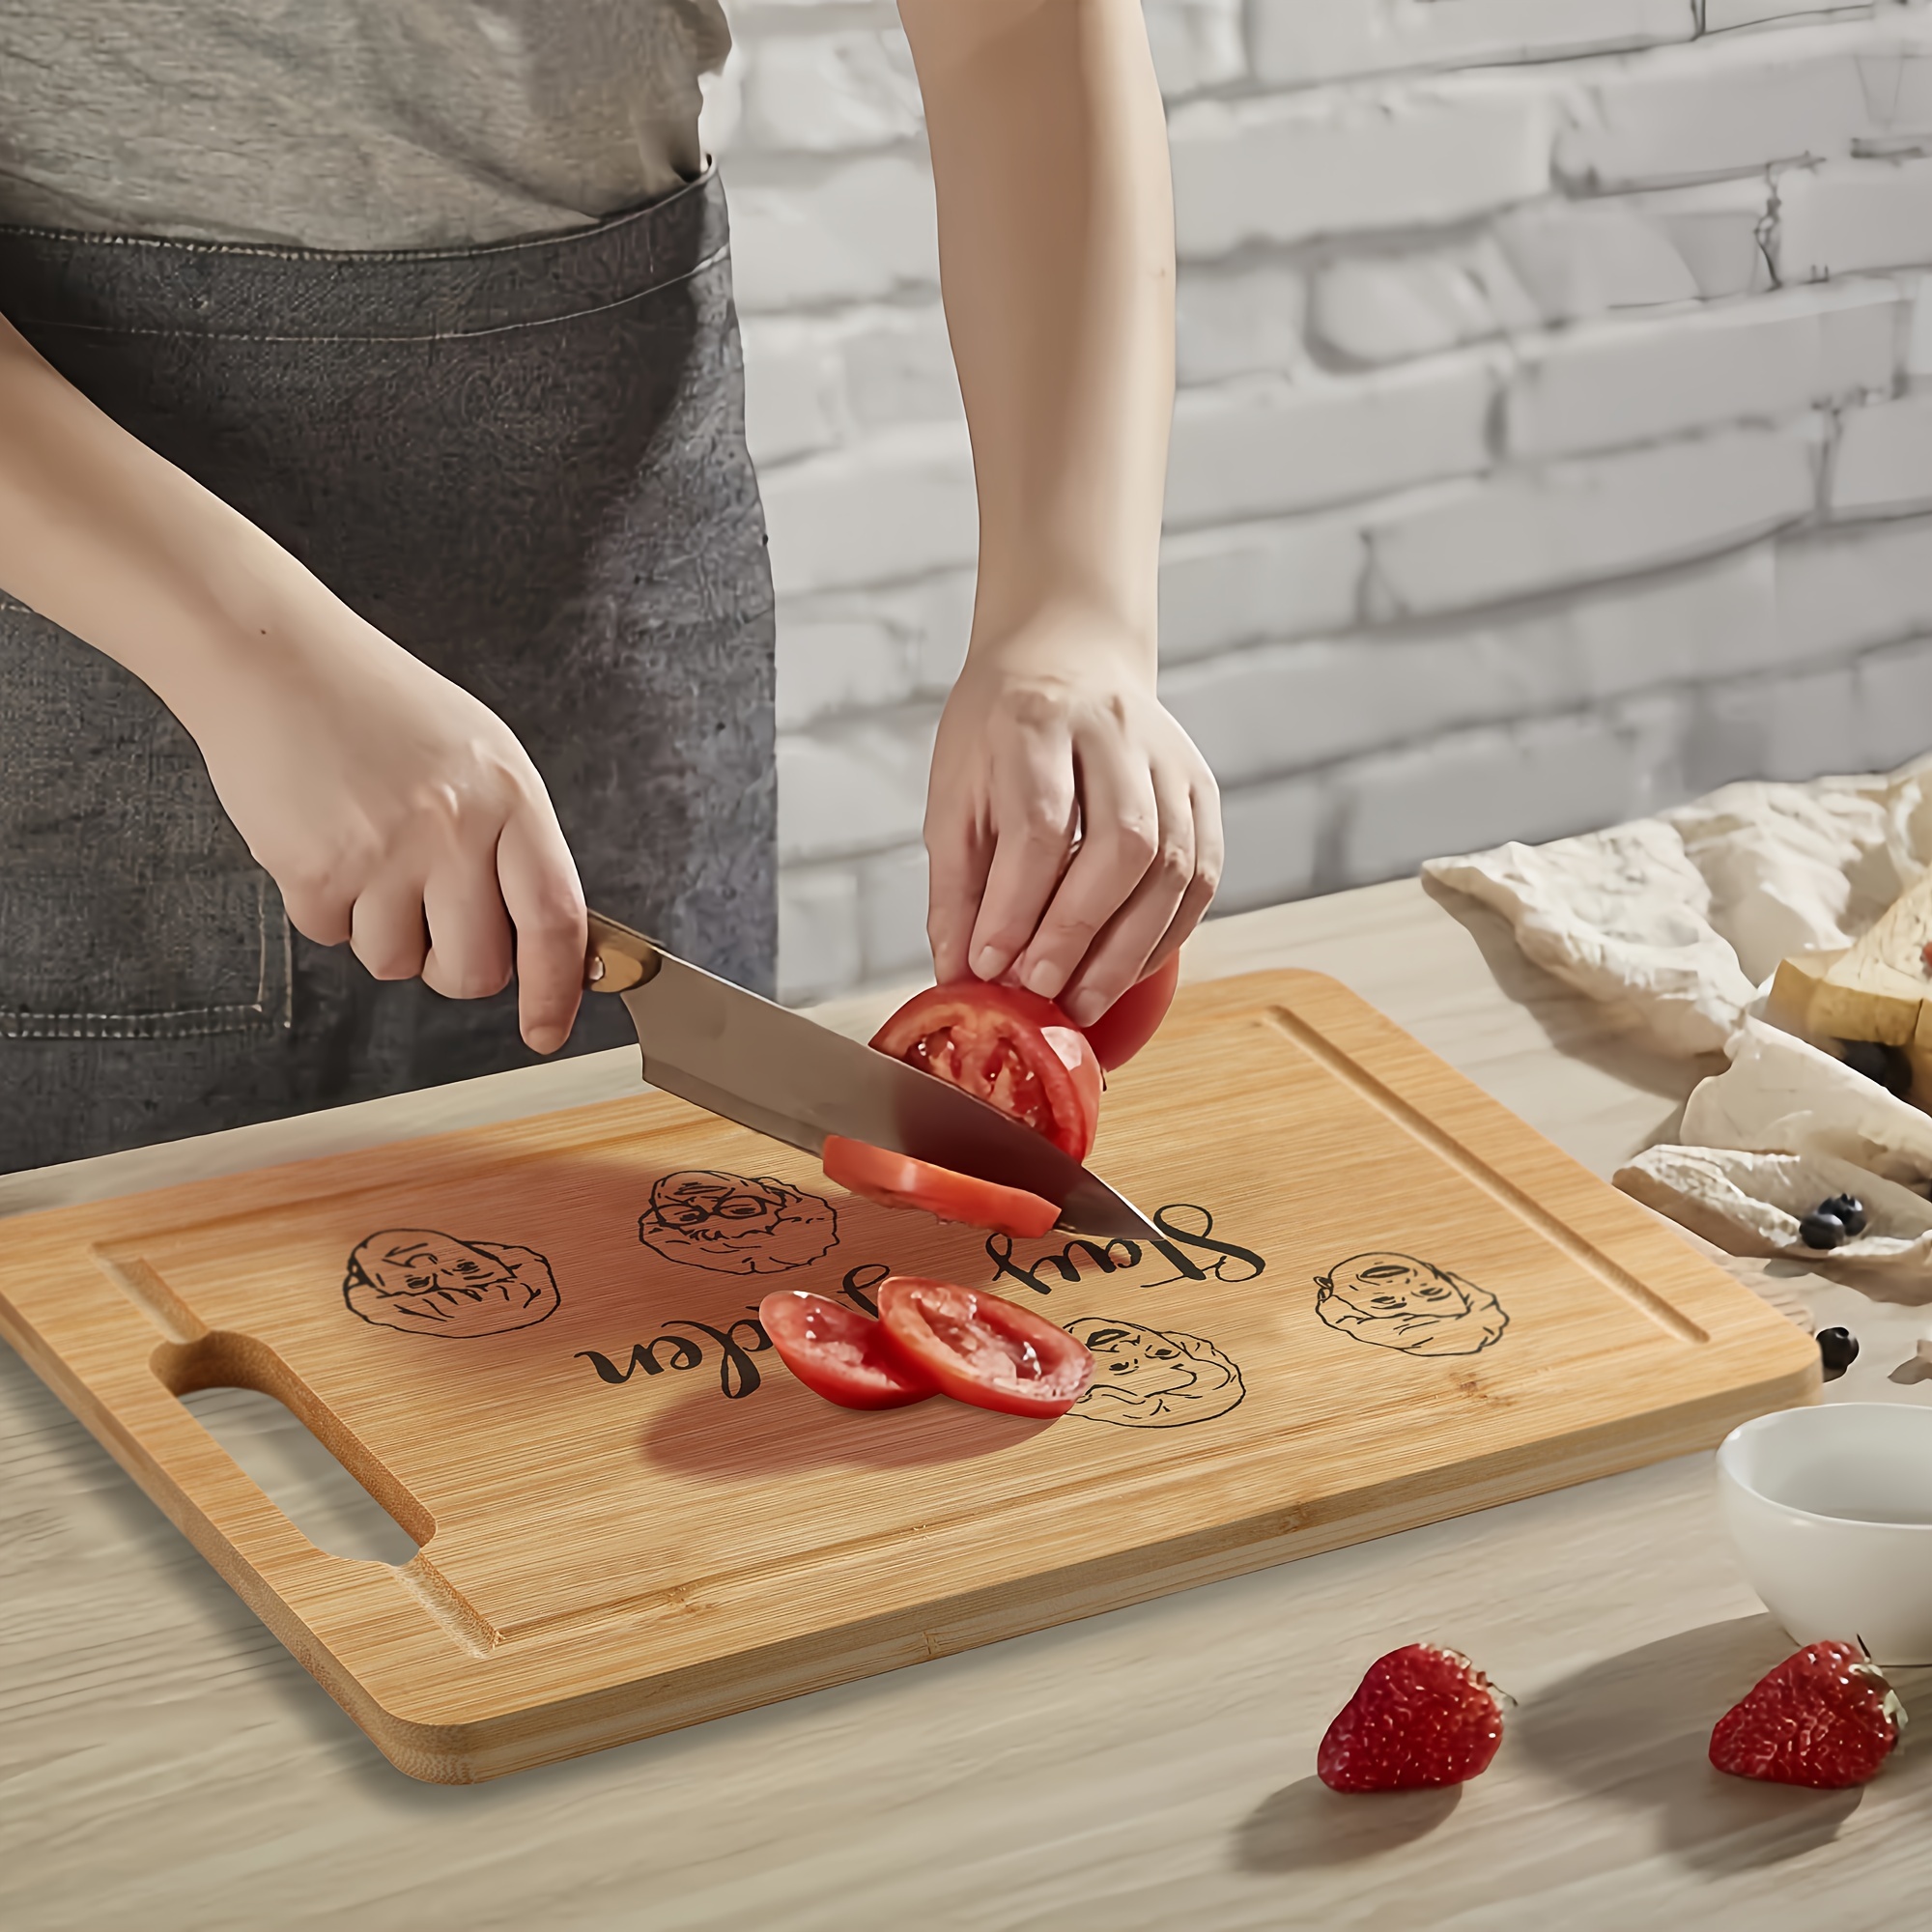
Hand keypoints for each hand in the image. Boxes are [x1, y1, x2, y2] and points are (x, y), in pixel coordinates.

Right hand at [184, 611, 586, 1053]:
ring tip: (369, 854)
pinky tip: (324, 841)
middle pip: (476, 970)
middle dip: (455, 970)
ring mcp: (385, 853)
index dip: (558, 990)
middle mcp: (456, 829)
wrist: (273, 658)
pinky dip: (325, 905)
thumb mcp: (479, 756)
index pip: (555, 919)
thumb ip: (512, 840)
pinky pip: (331, 936)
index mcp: (510, 798)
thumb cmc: (378, 706)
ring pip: (396, 962)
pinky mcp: (315, 870)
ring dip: (381, 930)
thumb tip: (538, 935)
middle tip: (433, 926)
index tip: (548, 1030)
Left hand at [924, 611, 1220, 1026]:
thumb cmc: (1001, 728)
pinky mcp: (1201, 786)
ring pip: (1175, 863)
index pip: (1040, 825)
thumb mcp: (955, 792)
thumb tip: (959, 972)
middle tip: (1045, 990)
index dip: (1017, 906)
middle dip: (1081, 930)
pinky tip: (1129, 967)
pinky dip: (1167, 932)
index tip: (992, 965)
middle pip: (1122, 843)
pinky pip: (1202, 874)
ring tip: (1086, 1000)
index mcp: (1037, 721)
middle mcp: (1115, 732)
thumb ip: (956, 885)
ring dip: (1131, 946)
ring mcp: (1169, 758)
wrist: (1065, 655)